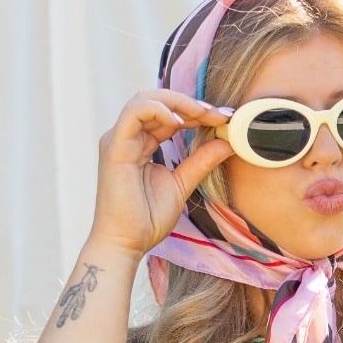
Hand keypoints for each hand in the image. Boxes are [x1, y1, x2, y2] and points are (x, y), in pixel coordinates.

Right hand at [90, 89, 235, 257]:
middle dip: (191, 104)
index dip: (196, 112)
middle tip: (219, 114)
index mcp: (140, 144)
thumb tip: (228, 143)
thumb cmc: (147, 219)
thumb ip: (201, 161)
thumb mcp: (182, 184)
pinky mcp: (114, 146)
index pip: (168, 115)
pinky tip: (180, 120)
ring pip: (146, 100)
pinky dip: (158, 109)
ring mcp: (118, 139)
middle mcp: (127, 137)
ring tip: (203, 114)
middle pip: (157, 101)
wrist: (126, 243)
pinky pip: (134, 113)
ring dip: (178, 103)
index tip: (225, 119)